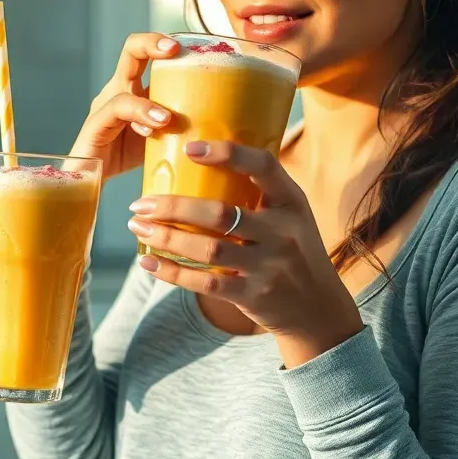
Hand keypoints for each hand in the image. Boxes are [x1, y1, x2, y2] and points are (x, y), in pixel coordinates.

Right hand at [69, 33, 179, 178]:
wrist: (94, 185)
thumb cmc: (131, 163)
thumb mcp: (163, 138)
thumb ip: (184, 126)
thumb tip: (228, 126)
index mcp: (136, 89)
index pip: (147, 53)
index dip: (165, 44)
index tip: (192, 48)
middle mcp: (119, 90)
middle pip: (131, 50)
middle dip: (152, 43)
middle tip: (175, 50)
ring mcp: (105, 105)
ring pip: (125, 80)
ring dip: (150, 96)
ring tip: (168, 118)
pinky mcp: (95, 125)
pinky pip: (117, 109)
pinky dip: (139, 113)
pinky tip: (155, 126)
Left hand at [126, 140, 364, 367]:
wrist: (318, 310)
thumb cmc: (293, 251)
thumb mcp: (292, 216)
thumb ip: (260, 193)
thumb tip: (200, 161)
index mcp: (292, 202)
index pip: (262, 165)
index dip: (226, 153)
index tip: (189, 148)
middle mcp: (284, 231)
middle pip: (219, 212)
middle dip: (173, 206)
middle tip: (141, 202)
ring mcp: (270, 266)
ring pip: (207, 248)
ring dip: (166, 237)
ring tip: (138, 227)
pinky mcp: (254, 295)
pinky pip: (205, 282)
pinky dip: (172, 271)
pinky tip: (148, 262)